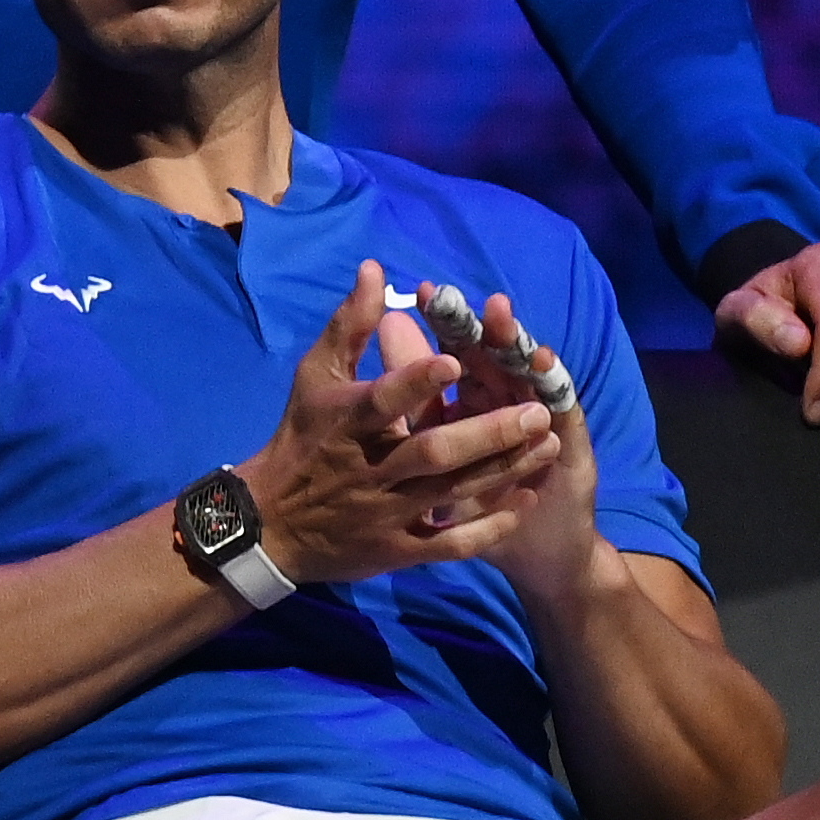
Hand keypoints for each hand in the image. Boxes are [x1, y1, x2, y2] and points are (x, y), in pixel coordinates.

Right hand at [239, 261, 560, 586]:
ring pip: (453, 491)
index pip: (384, 399)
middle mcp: (369, 467)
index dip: (417, 381)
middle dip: (489, 433)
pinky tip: (524, 501)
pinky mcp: (396, 550)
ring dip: (504, 469)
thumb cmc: (302, 437)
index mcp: (347, 421)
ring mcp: (386, 512)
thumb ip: (352, 324)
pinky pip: (451, 542)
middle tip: (538, 414)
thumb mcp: (315, 374)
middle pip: (435, 450)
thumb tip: (376, 269)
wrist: (270, 522)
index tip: (456, 360)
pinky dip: (489, 524)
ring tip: (550, 446)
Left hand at [384, 287, 601, 604]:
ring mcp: (542, 421)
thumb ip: (410, 389)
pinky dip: (555, 389)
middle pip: (498, 356)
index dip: (444, 324)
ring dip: (520, 348)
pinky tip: (546, 373)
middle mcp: (509, 402)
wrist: (533, 550)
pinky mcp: (570, 447)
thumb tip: (382, 333)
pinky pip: (562, 413)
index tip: (424, 292)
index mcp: (474, 397)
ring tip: (506, 319)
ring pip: (530, 375)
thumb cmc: (473, 497)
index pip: (461, 351)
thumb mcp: (439, 450)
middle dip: (485, 327)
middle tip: (476, 297)